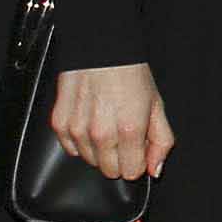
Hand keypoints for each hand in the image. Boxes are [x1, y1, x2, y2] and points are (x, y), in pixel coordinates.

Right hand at [48, 62, 172, 180]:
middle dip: (119, 157)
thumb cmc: (130, 74)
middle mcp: (101, 133)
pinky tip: (90, 121)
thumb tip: (155, 169)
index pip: (131, 172)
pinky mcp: (59, 123)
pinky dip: (80, 141)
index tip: (137, 147)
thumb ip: (161, 141)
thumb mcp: (156, 105)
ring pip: (90, 161)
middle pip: (110, 170)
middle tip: (123, 133)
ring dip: (99, 149)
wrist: (101, 49)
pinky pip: (70, 149)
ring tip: (106, 122)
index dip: (137, 161)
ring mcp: (77, 129)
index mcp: (129, 129)